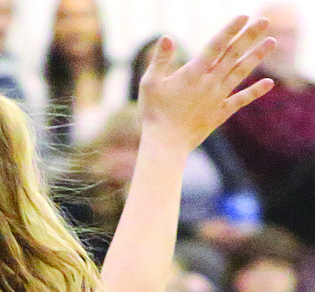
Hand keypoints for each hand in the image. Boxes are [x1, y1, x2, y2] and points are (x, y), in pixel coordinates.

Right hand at [138, 19, 274, 153]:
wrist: (164, 145)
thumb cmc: (153, 115)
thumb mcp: (149, 84)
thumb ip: (160, 60)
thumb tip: (167, 37)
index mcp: (193, 73)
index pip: (216, 46)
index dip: (230, 30)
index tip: (244, 16)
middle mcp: (209, 83)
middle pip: (233, 55)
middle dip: (249, 36)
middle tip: (264, 20)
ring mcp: (216, 98)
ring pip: (240, 73)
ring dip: (256, 56)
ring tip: (272, 41)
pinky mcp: (219, 114)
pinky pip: (240, 100)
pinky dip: (255, 92)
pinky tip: (269, 83)